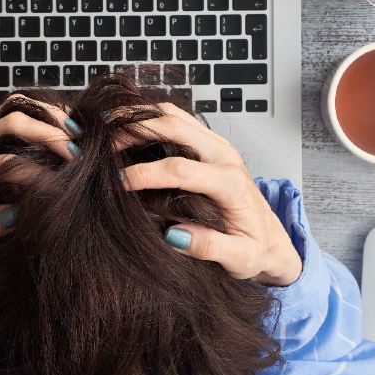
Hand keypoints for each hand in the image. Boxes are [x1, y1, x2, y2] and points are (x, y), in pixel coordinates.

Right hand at [118, 104, 301, 286]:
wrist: (271, 237)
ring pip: (174, 115)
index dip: (145, 173)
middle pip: (175, 126)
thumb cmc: (255, 248)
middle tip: (103, 144)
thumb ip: (210, 248)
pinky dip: (149, 118)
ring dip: (139, 117)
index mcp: (231, 184)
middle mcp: (225, 156)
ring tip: (106, 128)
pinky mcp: (209, 143)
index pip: (181, 169)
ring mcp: (217, 145)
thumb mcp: (240, 259)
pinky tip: (125, 130)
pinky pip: (177, 119)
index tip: (117, 182)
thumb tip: (174, 236)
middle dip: (135, 131)